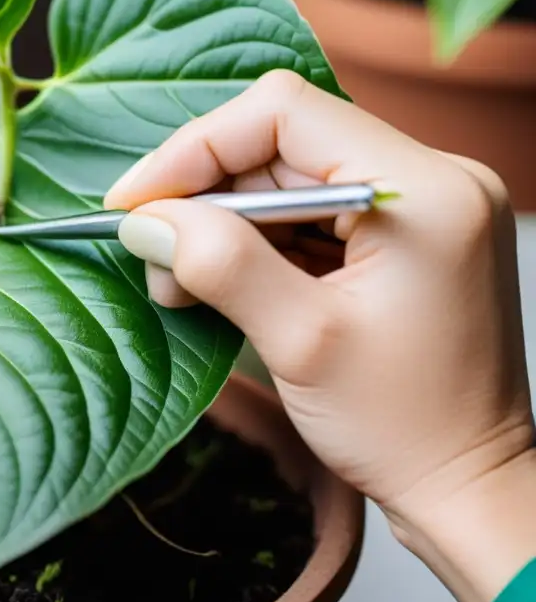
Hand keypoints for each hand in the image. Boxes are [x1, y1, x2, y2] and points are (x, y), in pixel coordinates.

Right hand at [104, 70, 535, 601]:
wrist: (467, 487)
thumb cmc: (405, 427)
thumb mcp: (301, 343)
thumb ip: (221, 265)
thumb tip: (146, 220)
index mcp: (423, 190)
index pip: (284, 114)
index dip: (195, 148)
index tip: (134, 201)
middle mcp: (429, 179)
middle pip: (281, 144)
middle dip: (204, 196)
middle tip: (154, 257)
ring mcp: (417, 206)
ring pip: (285, 177)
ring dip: (222, 224)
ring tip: (183, 284)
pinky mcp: (400, 236)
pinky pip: (307, 212)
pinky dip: (255, 244)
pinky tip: (222, 283)